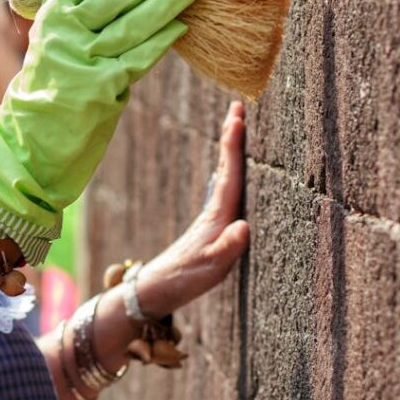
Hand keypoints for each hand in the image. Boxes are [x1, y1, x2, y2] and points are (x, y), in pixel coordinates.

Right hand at [0, 0, 203, 209]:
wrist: (28, 145)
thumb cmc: (48, 93)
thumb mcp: (54, 48)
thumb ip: (81, 23)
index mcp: (49, 19)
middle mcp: (63, 37)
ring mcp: (81, 63)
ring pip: (133, 24)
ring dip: (167, 2)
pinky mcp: (100, 89)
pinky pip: (139, 58)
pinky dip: (162, 40)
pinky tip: (180, 26)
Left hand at [135, 101, 250, 316]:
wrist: (156, 292)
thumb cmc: (184, 280)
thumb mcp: (210, 268)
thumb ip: (227, 249)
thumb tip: (243, 227)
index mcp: (217, 218)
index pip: (229, 176)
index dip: (233, 147)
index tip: (237, 118)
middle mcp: (213, 213)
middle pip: (225, 169)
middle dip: (232, 138)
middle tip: (238, 108)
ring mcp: (210, 220)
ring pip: (224, 178)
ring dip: (231, 153)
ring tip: (237, 130)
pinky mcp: (209, 229)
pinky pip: (224, 193)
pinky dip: (230, 175)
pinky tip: (231, 174)